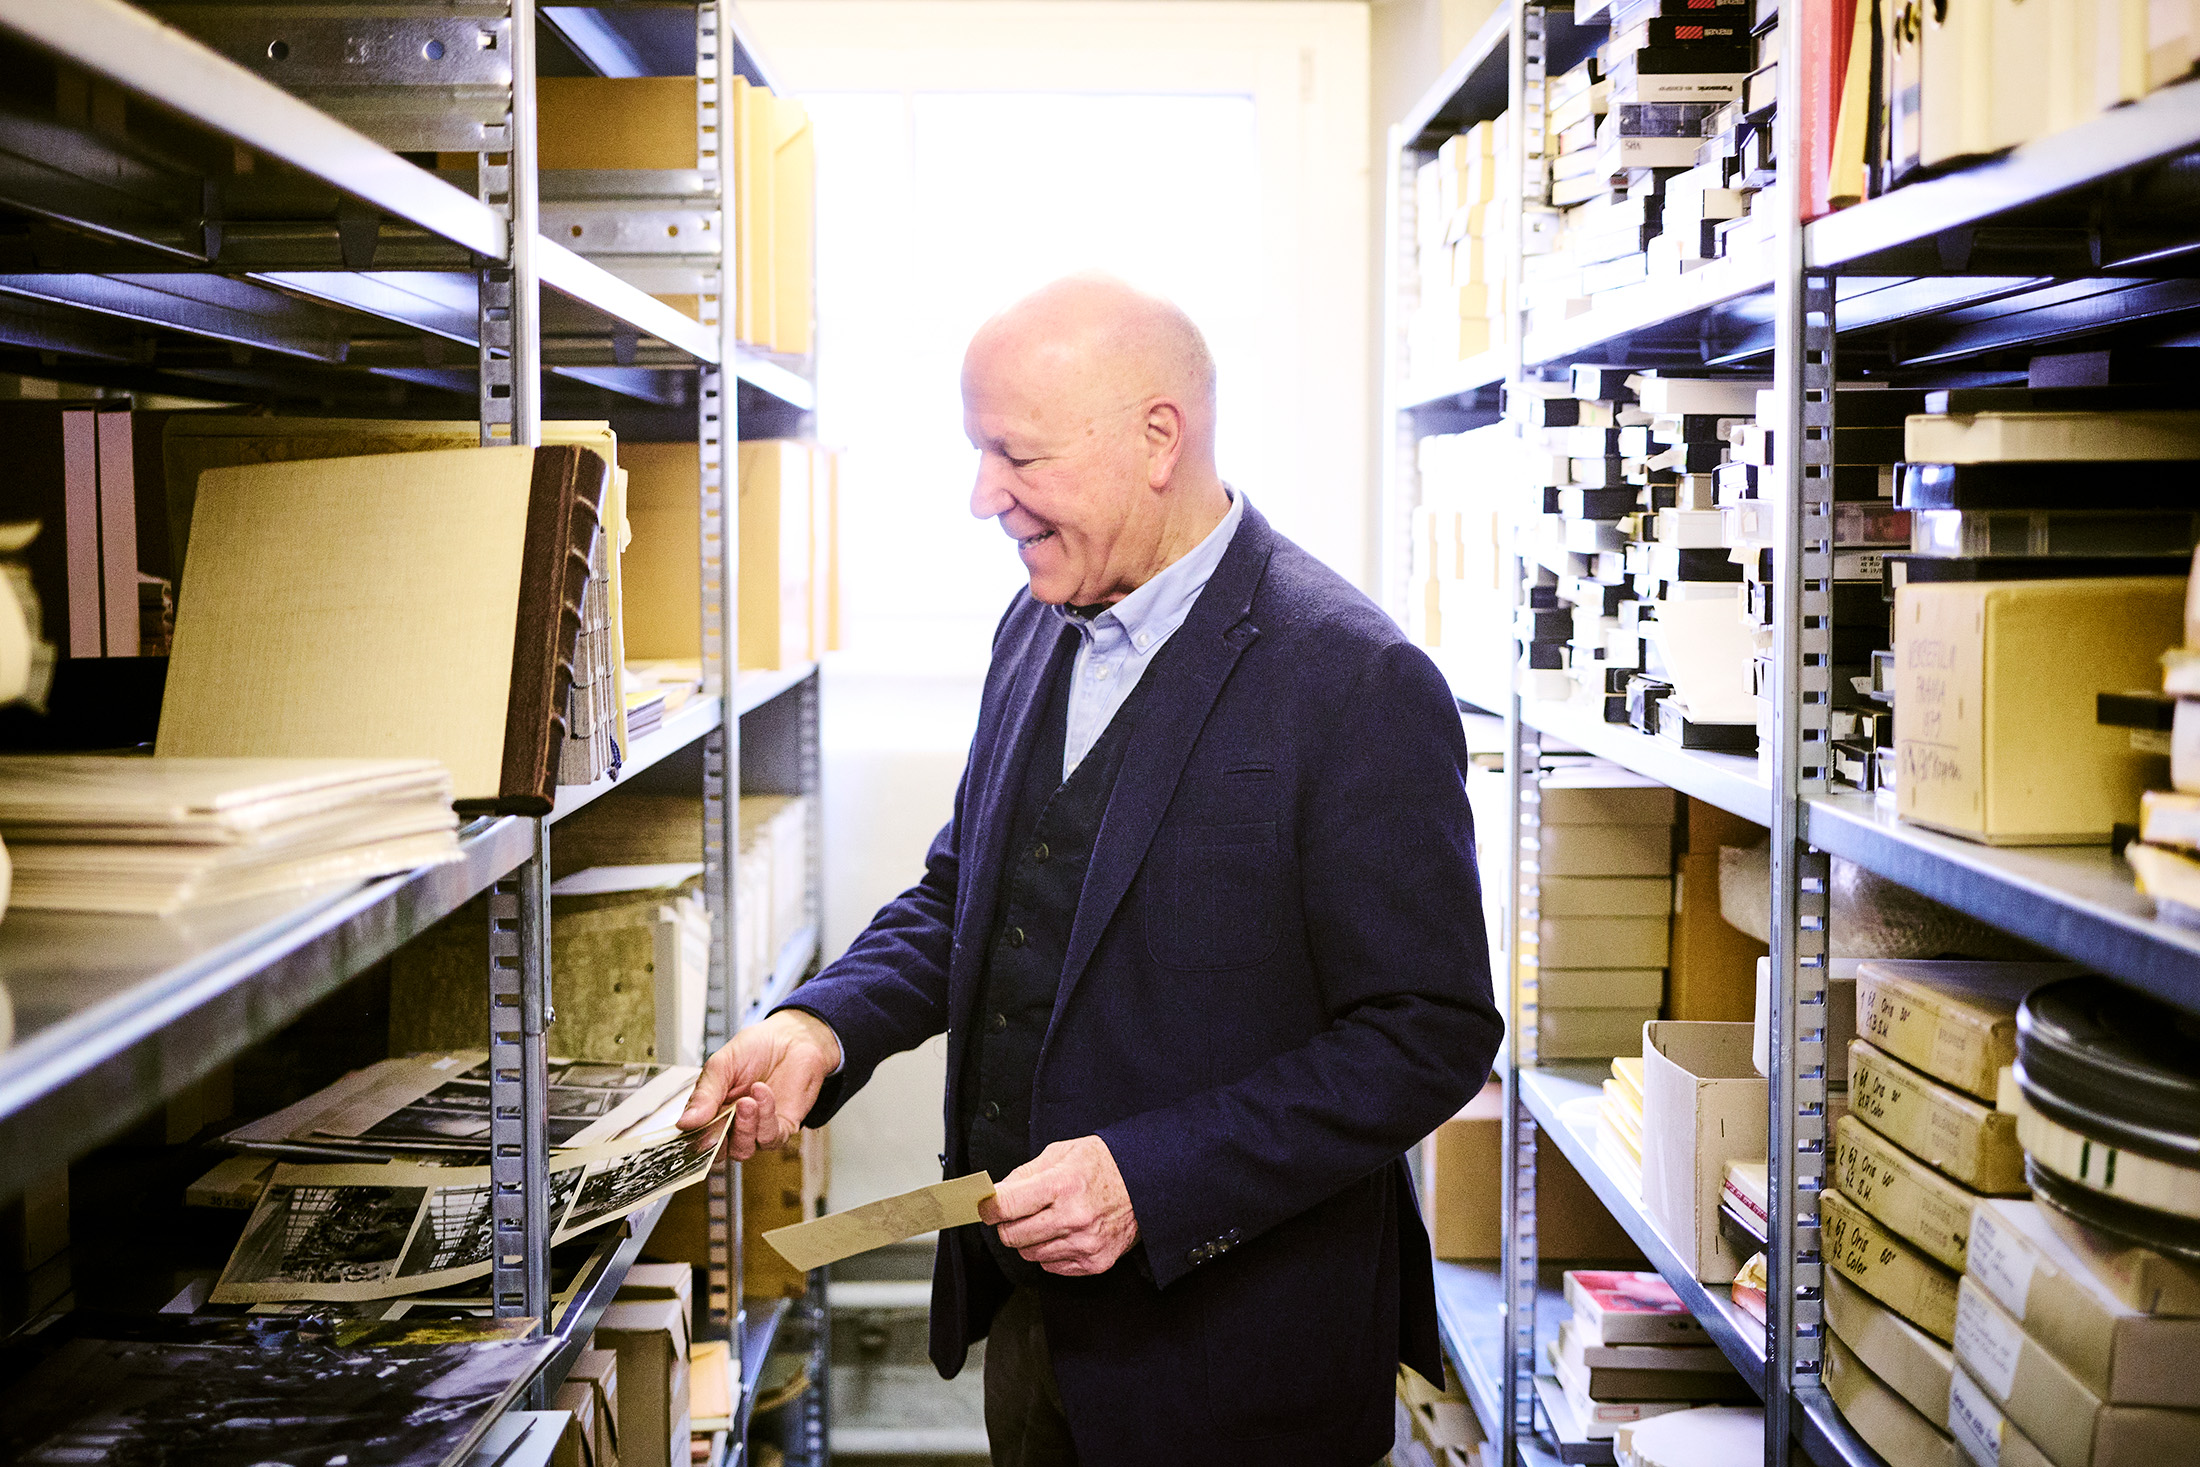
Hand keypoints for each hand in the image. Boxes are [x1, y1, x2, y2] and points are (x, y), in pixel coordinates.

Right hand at [678, 1009, 842, 1158]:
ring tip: (747, 1101)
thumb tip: (685, 1122)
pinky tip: (763, 1093)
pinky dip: (765, 1116)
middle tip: (720, 1117)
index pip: (696, 1137)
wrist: (793, 1037)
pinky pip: (770, 1137)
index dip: (694, 1137)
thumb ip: (705, 1093)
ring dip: (744, 1126)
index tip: (692, 1128)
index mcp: (712, 1110)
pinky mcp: (782, 1129)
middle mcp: (733, 1125)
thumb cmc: (757, 1048)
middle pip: (717, 1152)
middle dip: (717, 1138)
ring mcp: (757, 1129)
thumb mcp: (722, 1064)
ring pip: (743, 1150)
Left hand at [978, 1135, 1138, 1276]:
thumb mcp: (1061, 1153)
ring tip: (1049, 1219)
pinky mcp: (1094, 1262)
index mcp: (1062, 1184)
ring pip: (1029, 1254)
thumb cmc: (1103, 1164)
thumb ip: (1023, 1174)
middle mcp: (1073, 1217)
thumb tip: (994, 1194)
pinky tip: (1065, 1232)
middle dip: (1007, 1224)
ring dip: (1030, 1238)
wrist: (1147, 1182)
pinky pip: (1051, 1266)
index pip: (1006, 1206)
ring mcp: (1085, 1243)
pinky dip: (1050, 1251)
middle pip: (1012, 1236)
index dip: (988, 1207)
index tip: (986, 1206)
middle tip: (1018, 1212)